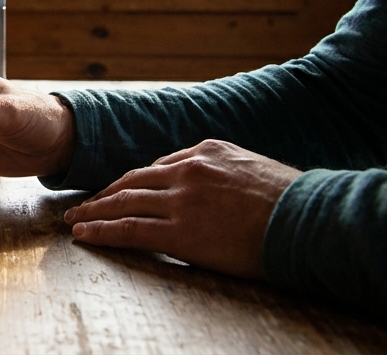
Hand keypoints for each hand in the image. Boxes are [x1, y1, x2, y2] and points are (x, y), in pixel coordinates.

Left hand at [63, 139, 301, 278]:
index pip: (159, 167)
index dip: (135, 182)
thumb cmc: (294, 202)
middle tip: (84, 204)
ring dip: (95, 211)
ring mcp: (181, 200)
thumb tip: (213, 185)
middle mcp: (187, 170)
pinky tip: (85, 235)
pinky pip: (129, 229)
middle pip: (133, 181)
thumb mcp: (254, 169)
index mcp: (206, 151)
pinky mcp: (180, 231)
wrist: (311, 222)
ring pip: (123, 202)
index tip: (121, 192)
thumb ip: (224, 172)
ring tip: (76, 220)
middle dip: (106, 194)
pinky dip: (102, 231)